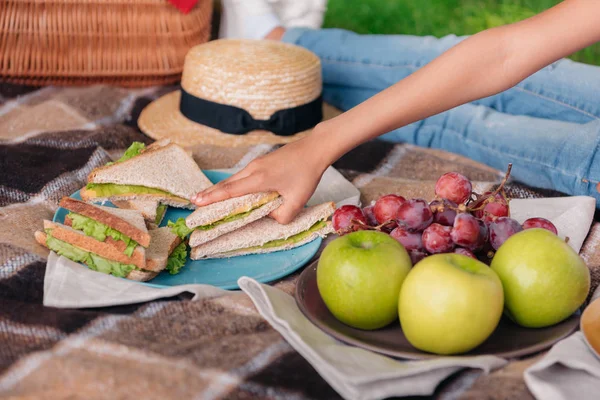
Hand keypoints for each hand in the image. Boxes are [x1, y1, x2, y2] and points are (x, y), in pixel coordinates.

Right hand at [191, 134, 329, 223]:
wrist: (314, 150)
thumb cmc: (307, 174)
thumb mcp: (297, 201)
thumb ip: (282, 215)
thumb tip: (270, 216)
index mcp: (259, 179)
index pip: (230, 190)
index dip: (213, 198)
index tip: (197, 202)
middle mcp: (253, 169)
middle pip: (227, 183)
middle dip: (209, 193)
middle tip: (194, 203)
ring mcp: (256, 164)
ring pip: (233, 178)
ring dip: (219, 188)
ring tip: (205, 197)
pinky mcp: (261, 162)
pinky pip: (241, 175)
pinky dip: (231, 183)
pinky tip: (229, 189)